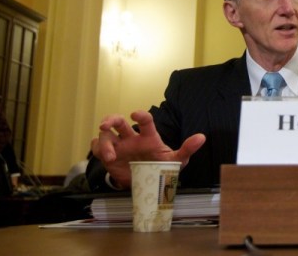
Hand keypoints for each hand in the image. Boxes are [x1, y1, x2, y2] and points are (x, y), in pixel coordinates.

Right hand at [90, 110, 205, 187]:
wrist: (147, 182)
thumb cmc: (161, 166)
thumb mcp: (175, 161)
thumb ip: (187, 149)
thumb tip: (202, 137)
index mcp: (148, 136)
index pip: (145, 121)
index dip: (140, 116)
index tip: (135, 114)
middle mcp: (131, 138)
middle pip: (118, 121)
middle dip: (110, 119)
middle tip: (105, 125)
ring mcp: (119, 146)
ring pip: (105, 135)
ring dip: (103, 143)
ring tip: (110, 156)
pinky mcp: (109, 157)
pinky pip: (96, 147)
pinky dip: (97, 150)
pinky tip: (105, 158)